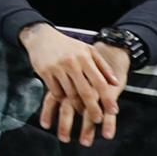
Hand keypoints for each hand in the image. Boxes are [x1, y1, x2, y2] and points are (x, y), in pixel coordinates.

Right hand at [21, 24, 120, 145]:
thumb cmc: (67, 45)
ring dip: (77, 106)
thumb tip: (115, 82)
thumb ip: (103, 66)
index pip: (99, 82)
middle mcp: (71, 63)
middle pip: (85, 92)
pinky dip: (61, 98)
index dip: (107, 98)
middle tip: (97, 119)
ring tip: (82, 111)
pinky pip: (55, 92)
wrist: (41, 37)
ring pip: (69, 94)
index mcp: (85, 57)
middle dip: (93, 108)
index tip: (113, 110)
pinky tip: (65, 100)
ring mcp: (57, 68)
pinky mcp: (44, 73)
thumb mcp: (88, 50)